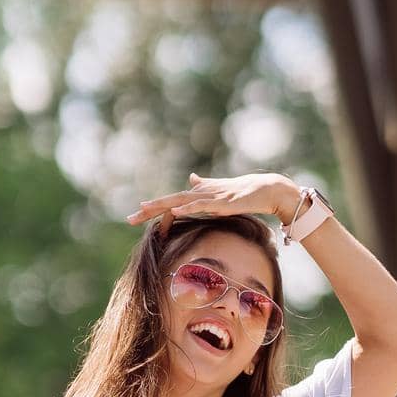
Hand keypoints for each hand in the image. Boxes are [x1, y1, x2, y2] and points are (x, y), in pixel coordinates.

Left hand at [126, 172, 297, 235]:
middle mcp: (201, 193)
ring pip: (181, 201)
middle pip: (170, 201)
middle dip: (150, 209)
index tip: (136, 215)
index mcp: (199, 194)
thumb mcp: (219, 190)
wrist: (267, 189)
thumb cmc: (245, 192)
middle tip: (130, 218)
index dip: (154, 207)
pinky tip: (174, 210)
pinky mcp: (222, 202)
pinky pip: (202, 205)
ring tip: (144, 209)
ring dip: (162, 206)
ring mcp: (211, 196)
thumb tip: (191, 178)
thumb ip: (204, 186)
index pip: (172, 201)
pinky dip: (187, 207)